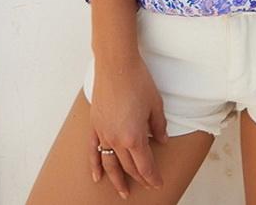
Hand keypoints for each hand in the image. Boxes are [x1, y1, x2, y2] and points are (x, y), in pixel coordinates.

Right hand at [89, 53, 168, 197]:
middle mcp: (117, 140)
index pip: (145, 165)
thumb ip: (159, 125)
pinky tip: (97, 176)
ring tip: (123, 191)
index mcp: (134, 137)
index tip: (158, 183)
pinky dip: (95, 165)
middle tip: (147, 184)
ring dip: (117, 180)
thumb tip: (162, 140)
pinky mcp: (95, 125)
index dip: (152, 177)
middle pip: (129, 166)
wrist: (116, 64)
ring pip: (110, 164)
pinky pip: (93, 151)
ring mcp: (103, 134)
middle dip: (140, 178)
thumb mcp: (156, 104)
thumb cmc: (138, 80)